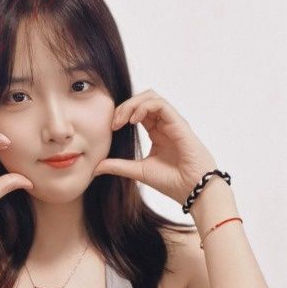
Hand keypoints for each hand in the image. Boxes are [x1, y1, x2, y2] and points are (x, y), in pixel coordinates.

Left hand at [92, 89, 217, 205]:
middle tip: (113, 123)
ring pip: (151, 97)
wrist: (192, 191)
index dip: (122, 114)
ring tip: (121, 120)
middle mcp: (165, 124)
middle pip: (143, 100)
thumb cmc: (172, 182)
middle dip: (124, 107)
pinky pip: (160, 104)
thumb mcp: (138, 171)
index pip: (137, 112)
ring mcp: (173, 122)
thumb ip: (118, 166)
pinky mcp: (179, 124)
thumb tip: (95, 168)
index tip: (110, 128)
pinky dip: (144, 107)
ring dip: (132, 104)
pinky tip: (133, 121)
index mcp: (157, 132)